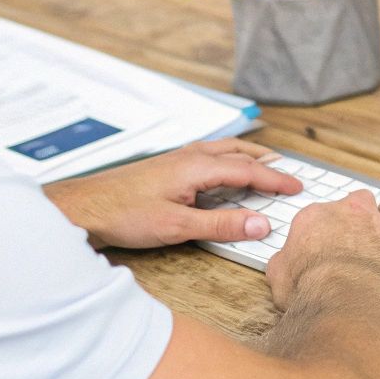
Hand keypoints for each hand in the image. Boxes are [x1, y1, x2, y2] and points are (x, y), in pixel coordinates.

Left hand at [43, 138, 302, 249]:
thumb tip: (260, 224)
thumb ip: (221, 224)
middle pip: (238, 154)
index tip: (296, 187)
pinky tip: (220, 169)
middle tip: (287, 172)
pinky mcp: (166, 167)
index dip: (274, 180)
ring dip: (246, 157)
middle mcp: (189, 156)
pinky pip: (207, 155)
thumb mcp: (178, 226)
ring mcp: (176, 159)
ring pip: (222, 152)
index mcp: (196, 166)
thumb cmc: (123, 214)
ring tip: (262, 164)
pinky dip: (226, 159)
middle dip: (265, 164)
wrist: (84, 207)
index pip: (247, 171)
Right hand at [266, 191, 379, 309]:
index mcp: (319, 217)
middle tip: (362, 235)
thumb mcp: (279, 275)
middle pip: (363, 202)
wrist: (343, 300)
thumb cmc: (310, 290)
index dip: (332, 226)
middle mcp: (355, 215)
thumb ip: (284, 261)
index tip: (333, 238)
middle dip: (364, 216)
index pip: (327, 210)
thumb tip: (283, 263)